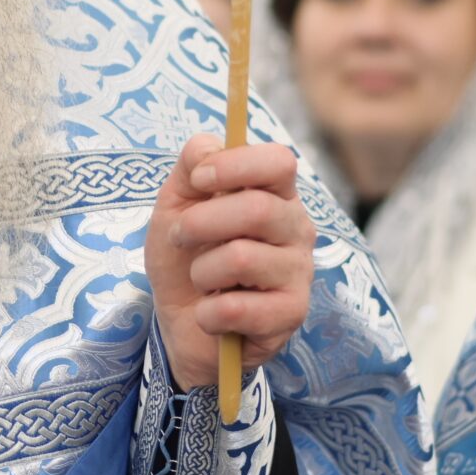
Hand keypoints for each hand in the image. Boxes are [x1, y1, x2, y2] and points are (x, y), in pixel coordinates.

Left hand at [145, 134, 315, 392]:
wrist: (183, 324)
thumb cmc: (186, 258)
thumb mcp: (175, 206)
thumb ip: (190, 167)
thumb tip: (207, 150)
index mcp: (275, 194)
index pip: (279, 161)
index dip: (235, 165)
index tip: (198, 179)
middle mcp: (297, 228)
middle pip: (258, 208)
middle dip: (200, 223)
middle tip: (180, 238)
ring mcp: (300, 272)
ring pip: (241, 258)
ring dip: (201, 271)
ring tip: (202, 281)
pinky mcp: (292, 314)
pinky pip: (236, 308)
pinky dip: (206, 314)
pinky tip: (211, 315)